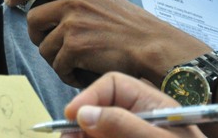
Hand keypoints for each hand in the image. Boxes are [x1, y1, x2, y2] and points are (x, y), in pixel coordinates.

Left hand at [5, 0, 210, 86]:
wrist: (153, 45)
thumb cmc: (133, 28)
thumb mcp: (104, 0)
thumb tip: (54, 6)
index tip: (11, 0)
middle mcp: (74, 2)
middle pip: (33, 18)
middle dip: (37, 36)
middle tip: (48, 45)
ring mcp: (73, 24)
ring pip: (44, 46)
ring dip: (56, 59)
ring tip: (73, 63)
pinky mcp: (76, 46)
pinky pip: (58, 65)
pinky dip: (66, 74)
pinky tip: (80, 74)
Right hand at [61, 72, 205, 137]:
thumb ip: (123, 125)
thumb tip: (83, 114)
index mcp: (153, 103)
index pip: (113, 85)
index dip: (89, 96)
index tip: (72, 116)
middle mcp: (140, 116)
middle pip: (100, 107)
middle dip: (80, 119)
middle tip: (64, 136)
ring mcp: (133, 131)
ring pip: (98, 126)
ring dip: (81, 133)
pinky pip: (103, 136)